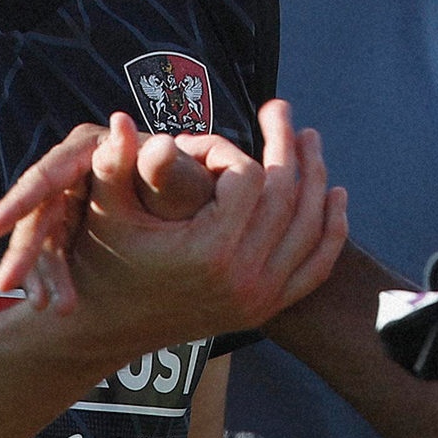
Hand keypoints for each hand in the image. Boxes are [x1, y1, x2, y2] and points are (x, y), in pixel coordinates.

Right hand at [0, 101, 345, 339]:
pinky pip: (316, 268)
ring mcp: (260, 298)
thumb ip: (115, 163)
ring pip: (310, 229)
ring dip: (316, 178)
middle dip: (286, 146)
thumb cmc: (102, 260)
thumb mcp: (105, 211)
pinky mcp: (265, 310)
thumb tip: (121, 120)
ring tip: (310, 140)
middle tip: (280, 109)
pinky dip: (331, 231)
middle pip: (286, 197)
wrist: (108, 328)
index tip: (196, 146)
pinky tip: (335, 195)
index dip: (225, 150)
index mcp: (209, 251)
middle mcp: (243, 278)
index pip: (247, 178)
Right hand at [0, 121, 217, 292]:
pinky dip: (54, 279)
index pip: (51, 171)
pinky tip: (55, 306)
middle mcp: (76, 168)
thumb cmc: (196, 193)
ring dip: (41, 272)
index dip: (20, 199)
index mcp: (96, 147)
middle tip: (4, 285)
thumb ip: (163, 169)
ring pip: (43, 235)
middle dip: (24, 250)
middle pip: (40, 206)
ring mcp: (72, 198)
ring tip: (48, 308)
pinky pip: (56, 254)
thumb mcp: (179, 186)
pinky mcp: (74, 225)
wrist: (207, 215)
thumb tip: (149, 141)